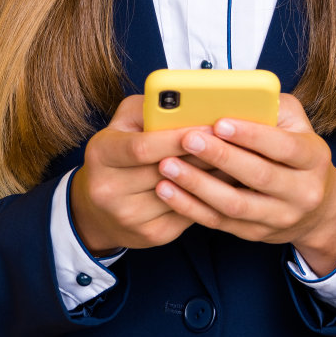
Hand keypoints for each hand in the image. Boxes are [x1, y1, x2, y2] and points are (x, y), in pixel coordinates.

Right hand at [68, 94, 223, 254]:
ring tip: (237, 160)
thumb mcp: (124, 122)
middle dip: (203, 155)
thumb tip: (187, 101)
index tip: (210, 126)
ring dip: (213, 178)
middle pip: (167, 171)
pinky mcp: (149, 235)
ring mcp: (128, 216)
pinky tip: (225, 184)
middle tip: (234, 142)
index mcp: (101, 153)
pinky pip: (187, 215)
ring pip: (182, 194)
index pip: (144, 146)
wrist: (98, 208)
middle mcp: (108, 188)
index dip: (179, 137)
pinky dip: (209, 198)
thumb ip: (150, 108)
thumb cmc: (119, 153)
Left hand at [152, 94, 335, 275]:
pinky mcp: (257, 233)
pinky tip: (168, 190)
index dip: (252, 135)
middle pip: (258, 176)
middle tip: (188, 139)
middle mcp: (303, 192)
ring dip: (198, 185)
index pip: (284, 147)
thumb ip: (270, 107)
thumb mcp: (296, 124)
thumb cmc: (297, 151)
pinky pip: (220, 222)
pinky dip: (191, 207)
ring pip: (235, 205)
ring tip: (168, 166)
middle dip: (220, 157)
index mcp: (313, 158)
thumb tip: (233, 97)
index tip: (220, 122)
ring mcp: (280, 217)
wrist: (318, 207)